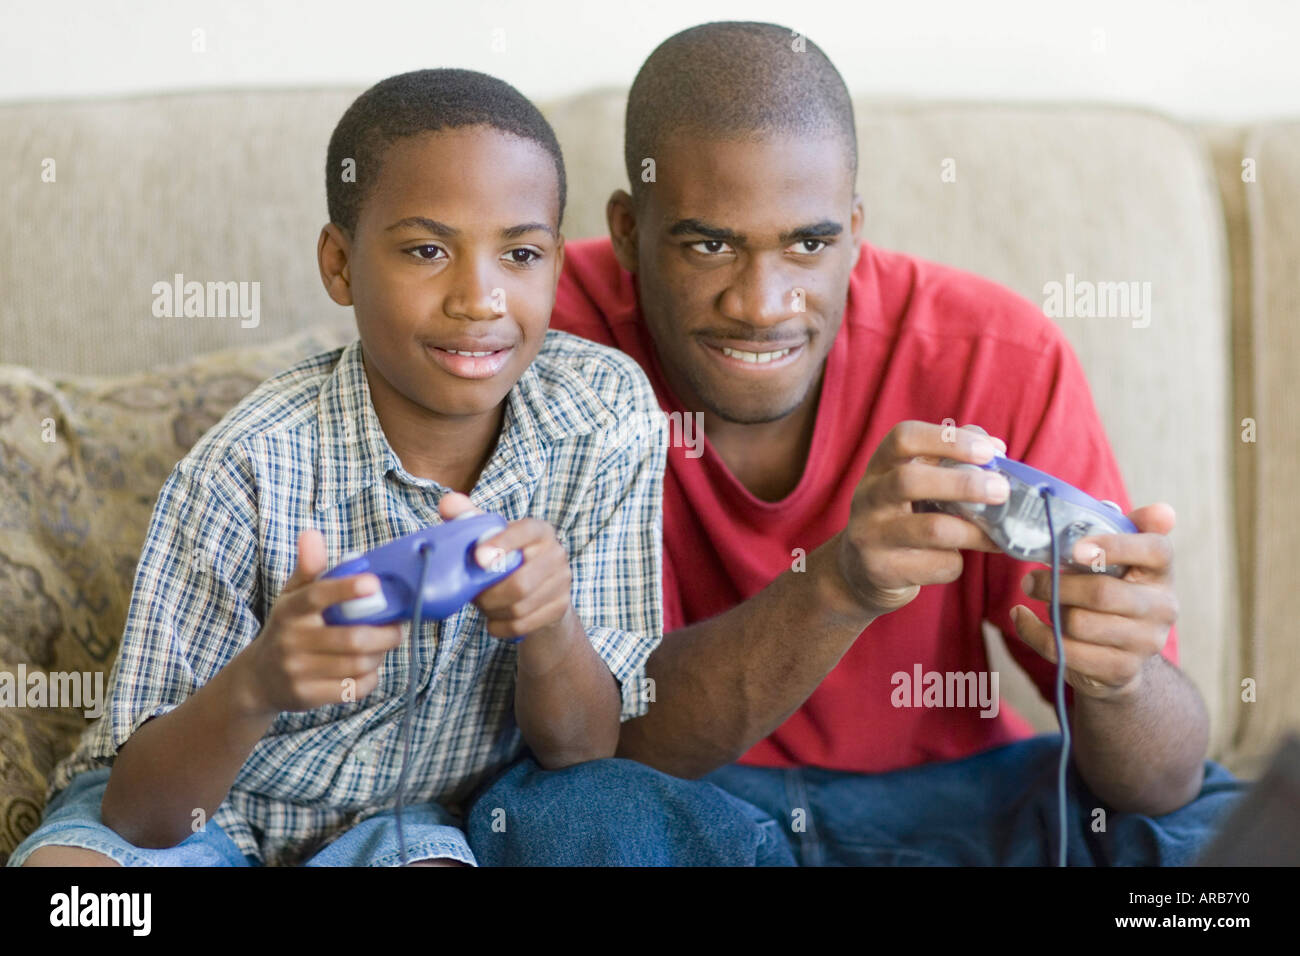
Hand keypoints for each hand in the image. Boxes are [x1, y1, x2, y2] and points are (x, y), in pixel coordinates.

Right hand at [239, 529, 402, 714]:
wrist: (258, 679)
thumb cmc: (287, 628)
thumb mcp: (292, 597)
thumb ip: (308, 568)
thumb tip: (312, 533)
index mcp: (290, 610)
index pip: (317, 596)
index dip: (346, 589)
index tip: (374, 583)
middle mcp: (291, 641)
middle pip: (351, 638)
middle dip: (385, 634)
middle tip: (398, 627)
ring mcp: (297, 671)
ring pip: (357, 664)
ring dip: (379, 654)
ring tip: (383, 646)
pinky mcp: (307, 696)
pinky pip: (353, 688)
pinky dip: (370, 677)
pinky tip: (368, 667)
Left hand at [437, 493, 573, 640]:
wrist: (540, 592)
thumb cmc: (508, 559)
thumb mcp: (491, 537)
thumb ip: (469, 518)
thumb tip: (447, 503)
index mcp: (539, 530)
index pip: (524, 532)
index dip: (501, 544)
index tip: (478, 558)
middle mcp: (556, 553)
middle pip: (520, 583)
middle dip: (489, 594)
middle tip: (474, 595)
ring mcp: (562, 582)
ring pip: (520, 607)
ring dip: (493, 611)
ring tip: (485, 604)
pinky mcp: (560, 607)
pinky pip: (523, 625)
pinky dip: (501, 626)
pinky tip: (495, 619)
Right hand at [836, 420, 1008, 615]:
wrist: (862, 570)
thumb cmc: (903, 516)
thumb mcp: (915, 482)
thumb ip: (950, 459)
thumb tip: (996, 449)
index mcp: (880, 466)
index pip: (904, 438)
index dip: (947, 439)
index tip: (987, 451)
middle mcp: (868, 497)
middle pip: (909, 481)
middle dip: (963, 484)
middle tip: (1001, 491)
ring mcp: (870, 536)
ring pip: (931, 529)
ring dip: (973, 531)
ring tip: (997, 534)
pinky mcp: (883, 570)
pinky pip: (936, 565)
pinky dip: (956, 563)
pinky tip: (955, 560)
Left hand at [1010, 503, 1177, 699]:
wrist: (1122, 654)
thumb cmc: (1113, 590)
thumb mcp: (1120, 558)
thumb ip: (1127, 529)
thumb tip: (1163, 511)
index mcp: (1162, 571)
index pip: (1155, 550)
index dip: (1114, 546)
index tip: (1075, 548)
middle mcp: (1163, 608)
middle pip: (1102, 593)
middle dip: (1057, 584)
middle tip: (1029, 578)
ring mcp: (1145, 643)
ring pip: (1080, 624)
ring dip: (1047, 607)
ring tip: (1033, 594)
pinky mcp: (1121, 670)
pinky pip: (1066, 651)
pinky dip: (1034, 633)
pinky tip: (1022, 619)